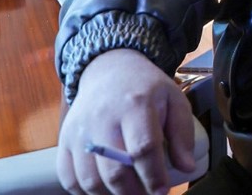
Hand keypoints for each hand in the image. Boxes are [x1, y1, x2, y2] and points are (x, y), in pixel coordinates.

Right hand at [57, 49, 196, 194]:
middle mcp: (102, 118)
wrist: (110, 70)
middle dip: (133, 193)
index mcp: (135, 104)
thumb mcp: (174, 100)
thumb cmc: (146, 89)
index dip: (153, 175)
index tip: (162, 191)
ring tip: (129, 193)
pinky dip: (84, 192)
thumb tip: (187, 167)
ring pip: (90, 179)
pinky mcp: (64, 140)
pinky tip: (104, 190)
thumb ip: (182, 134)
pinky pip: (68, 177)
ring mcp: (80, 131)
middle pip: (114, 170)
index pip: (142, 148)